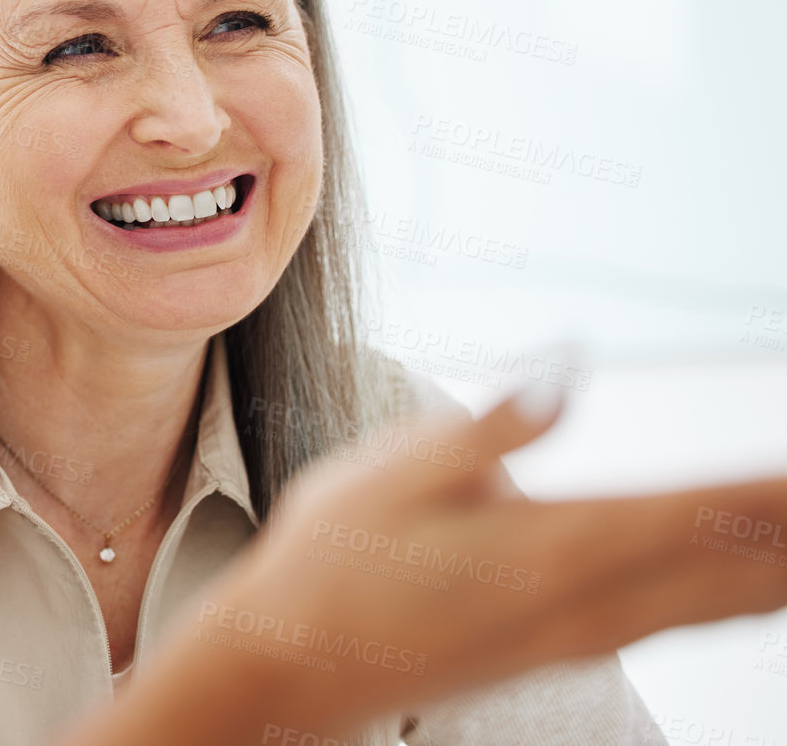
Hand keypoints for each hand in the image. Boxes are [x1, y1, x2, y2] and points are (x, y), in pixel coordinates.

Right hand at [179, 385, 786, 736]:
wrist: (291, 666)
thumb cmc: (331, 562)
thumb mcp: (392, 473)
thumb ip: (494, 424)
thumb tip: (571, 362)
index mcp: (543, 551)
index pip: (690, 512)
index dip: (766, 486)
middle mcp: (579, 604)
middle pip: (725, 571)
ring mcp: (573, 636)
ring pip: (712, 606)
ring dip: (776, 572)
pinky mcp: (559, 649)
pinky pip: (679, 623)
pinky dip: (735, 600)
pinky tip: (750, 588)